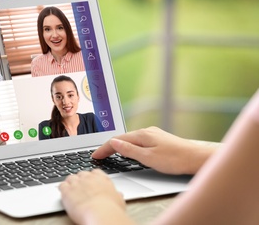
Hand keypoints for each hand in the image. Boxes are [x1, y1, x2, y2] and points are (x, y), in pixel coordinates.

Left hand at [59, 169, 131, 224]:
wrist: (101, 214)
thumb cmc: (111, 209)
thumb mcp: (119, 200)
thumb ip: (116, 195)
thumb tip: (118, 195)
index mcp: (101, 178)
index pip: (95, 172)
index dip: (92, 178)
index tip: (91, 182)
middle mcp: (88, 178)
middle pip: (81, 174)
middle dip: (81, 180)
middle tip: (81, 188)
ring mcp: (77, 183)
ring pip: (70, 178)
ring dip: (70, 183)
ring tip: (71, 190)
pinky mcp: (67, 191)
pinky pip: (61, 185)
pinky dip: (62, 189)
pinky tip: (63, 193)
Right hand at [92, 126, 215, 174]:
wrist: (196, 158)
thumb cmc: (175, 160)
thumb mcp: (148, 158)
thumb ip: (129, 150)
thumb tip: (114, 142)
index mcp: (142, 135)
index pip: (117, 140)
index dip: (104, 149)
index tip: (95, 156)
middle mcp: (147, 132)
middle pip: (122, 138)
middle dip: (109, 146)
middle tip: (99, 156)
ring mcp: (153, 135)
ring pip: (131, 139)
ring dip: (119, 146)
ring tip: (109, 153)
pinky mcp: (159, 140)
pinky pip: (138, 141)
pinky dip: (129, 146)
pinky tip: (129, 151)